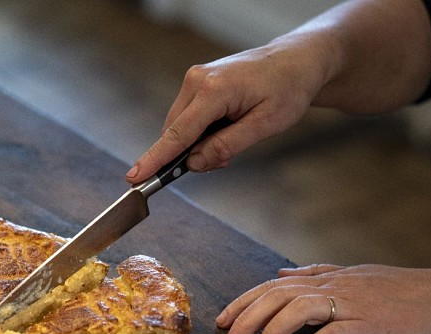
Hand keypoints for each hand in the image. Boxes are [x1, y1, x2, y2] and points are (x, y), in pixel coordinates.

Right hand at [126, 35, 329, 182]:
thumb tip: (194, 164)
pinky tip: (225, 131)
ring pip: (180, 127)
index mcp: (214, 90)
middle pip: (175, 133)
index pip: (178, 134)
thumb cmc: (287, 89)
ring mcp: (194, 79)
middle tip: (225, 162)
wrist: (296, 60)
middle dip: (190, 155)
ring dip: (197, 145)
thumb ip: (226, 145)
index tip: (134, 177)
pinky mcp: (197, 82)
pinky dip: (200, 133)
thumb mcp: (265, 125)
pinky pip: (188, 117)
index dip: (155, 159)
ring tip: (232, 144)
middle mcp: (196, 80)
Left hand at [217, 264, 430, 333]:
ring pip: (297, 310)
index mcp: (323, 278)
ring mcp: (349, 304)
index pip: (271, 286)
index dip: (243, 302)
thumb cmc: (396, 290)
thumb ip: (314, 273)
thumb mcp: (350, 274)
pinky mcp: (368, 325)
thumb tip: (281, 271)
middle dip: (246, 320)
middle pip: (276, 297)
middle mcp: (331, 287)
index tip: (221, 320)